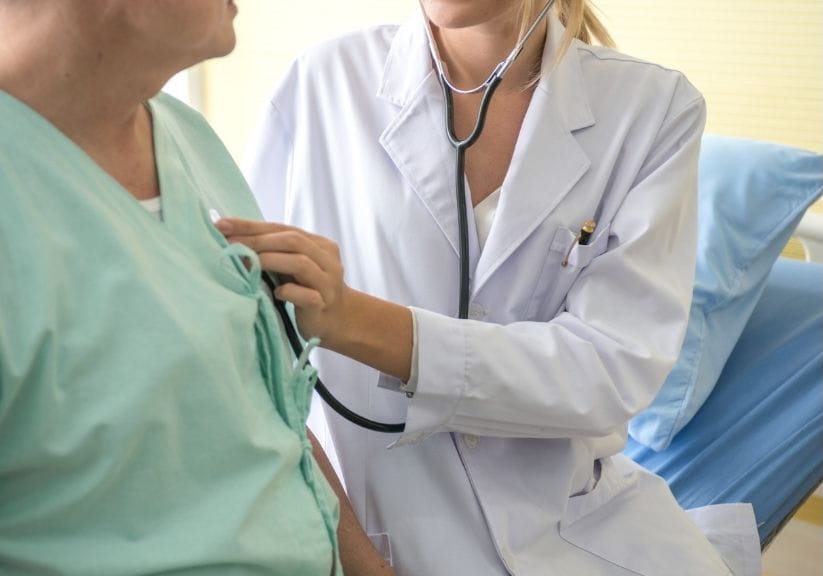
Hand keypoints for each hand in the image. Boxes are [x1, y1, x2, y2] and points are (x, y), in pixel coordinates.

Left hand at [215, 218, 348, 343]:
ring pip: (300, 263)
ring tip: (246, 264)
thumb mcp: (295, 265)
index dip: (252, 225)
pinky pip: (306, 295)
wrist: (339, 319)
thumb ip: (276, 251)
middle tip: (229, 244)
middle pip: (292, 241)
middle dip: (257, 241)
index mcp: (319, 244)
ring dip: (269, 260)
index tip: (222, 224)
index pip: (283, 228)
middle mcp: (327, 259)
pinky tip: (276, 293)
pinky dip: (288, 291)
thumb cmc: (309, 289)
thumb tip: (231, 238)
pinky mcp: (324, 303)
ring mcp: (327, 282)